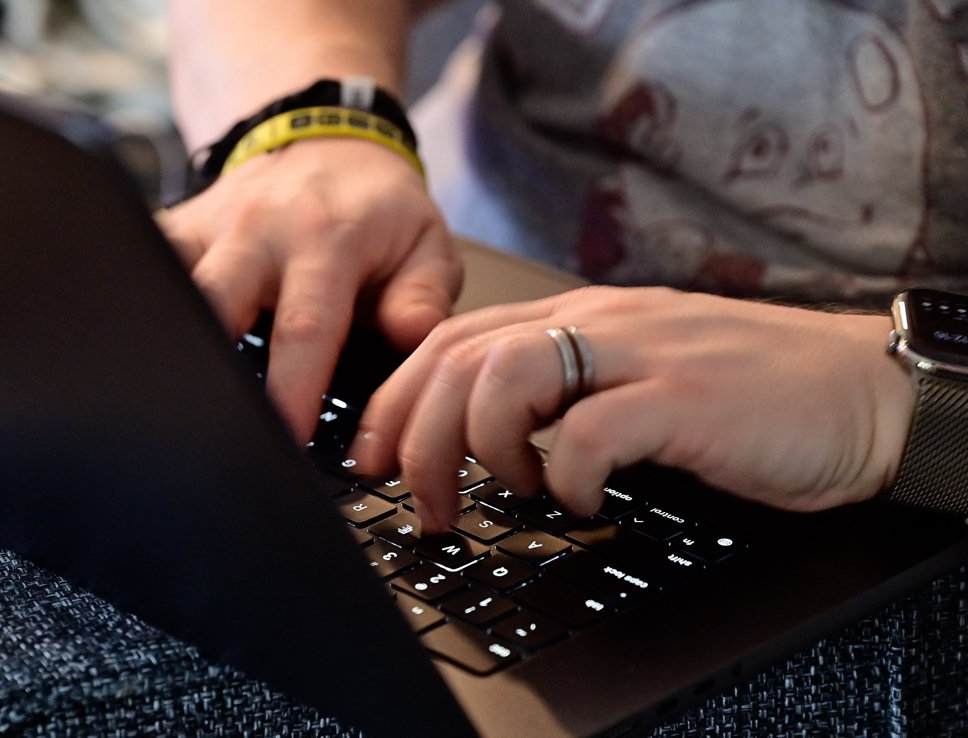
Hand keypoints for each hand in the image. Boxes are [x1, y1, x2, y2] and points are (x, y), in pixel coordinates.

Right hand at [159, 138, 461, 442]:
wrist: (332, 144)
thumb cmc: (380, 210)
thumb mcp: (426, 244)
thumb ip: (423, 296)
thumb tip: (411, 336)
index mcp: (326, 239)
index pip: (304, 324)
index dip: (293, 387)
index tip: (287, 436)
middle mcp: (259, 230)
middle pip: (215, 303)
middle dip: (208, 368)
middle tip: (209, 430)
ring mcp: (210, 227)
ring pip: (169, 286)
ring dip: (166, 341)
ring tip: (167, 400)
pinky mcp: (178, 228)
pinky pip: (144, 264)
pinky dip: (138, 305)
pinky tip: (139, 353)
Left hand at [348, 286, 915, 532]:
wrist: (858, 388)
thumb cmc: (746, 391)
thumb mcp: (632, 376)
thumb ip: (562, 390)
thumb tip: (483, 439)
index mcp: (579, 316)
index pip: (454, 340)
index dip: (397, 398)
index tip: (373, 454)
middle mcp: (599, 324)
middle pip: (461, 359)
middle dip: (418, 436)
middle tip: (423, 500)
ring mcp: (641, 354)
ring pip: (506, 377)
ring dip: (486, 449)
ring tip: (511, 492)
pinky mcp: (685, 397)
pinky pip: (592, 431)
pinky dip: (570, 477)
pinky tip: (585, 500)